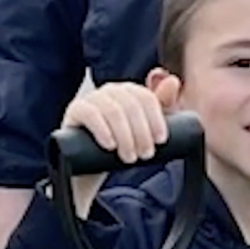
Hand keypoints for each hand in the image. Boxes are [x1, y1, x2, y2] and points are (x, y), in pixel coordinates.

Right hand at [61, 77, 181, 164]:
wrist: (89, 167)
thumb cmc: (121, 145)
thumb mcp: (145, 129)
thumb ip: (162, 106)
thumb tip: (174, 81)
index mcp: (130, 92)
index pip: (146, 98)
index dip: (156, 118)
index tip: (161, 141)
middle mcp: (111, 91)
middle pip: (131, 105)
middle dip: (141, 132)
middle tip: (146, 155)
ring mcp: (91, 99)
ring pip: (113, 111)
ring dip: (125, 136)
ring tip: (129, 158)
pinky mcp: (75, 111)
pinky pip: (89, 113)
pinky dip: (102, 129)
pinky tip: (110, 145)